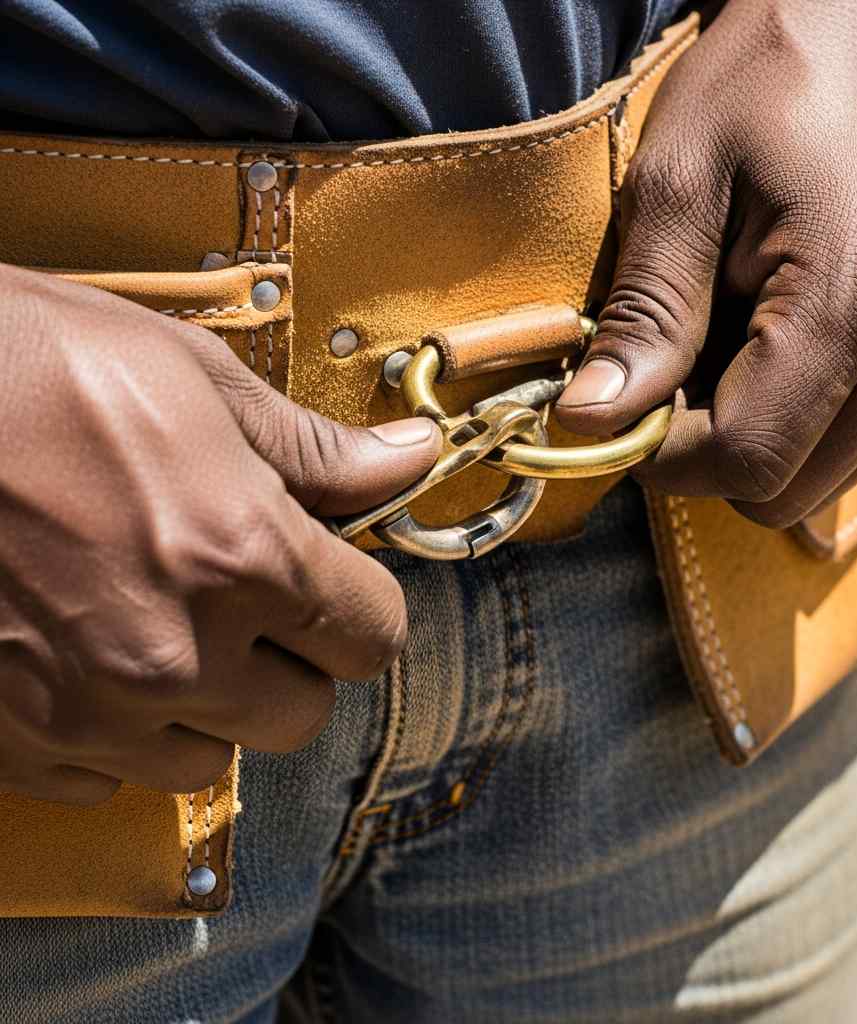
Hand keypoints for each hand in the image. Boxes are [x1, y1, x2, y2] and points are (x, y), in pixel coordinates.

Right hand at [0, 265, 439, 804]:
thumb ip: (314, 449)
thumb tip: (407, 459)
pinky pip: (107, 778)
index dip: (363, 606)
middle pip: (302, 714)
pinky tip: (92, 656)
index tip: (338, 581)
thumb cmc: (27, 363)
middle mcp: (174, 655)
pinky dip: (119, 732)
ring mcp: (85, 710)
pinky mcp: (10, 740)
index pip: (373, 637)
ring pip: (209, 757)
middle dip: (295, 661)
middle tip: (254, 601)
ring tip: (166, 622)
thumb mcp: (192, 377)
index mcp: (242, 558)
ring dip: (210, 703)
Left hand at [557, 0, 856, 525]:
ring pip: (821, 477)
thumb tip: (593, 421)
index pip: (748, 456)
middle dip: (707, 453)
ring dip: (752, 439)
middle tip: (667, 374)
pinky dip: (796, 419)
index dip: (665, 456)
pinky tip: (771, 346)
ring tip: (722, 347)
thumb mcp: (677, 182)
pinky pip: (854, 439)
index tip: (622, 410)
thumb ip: (642, 315)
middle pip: (787, 488)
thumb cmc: (767, 81)